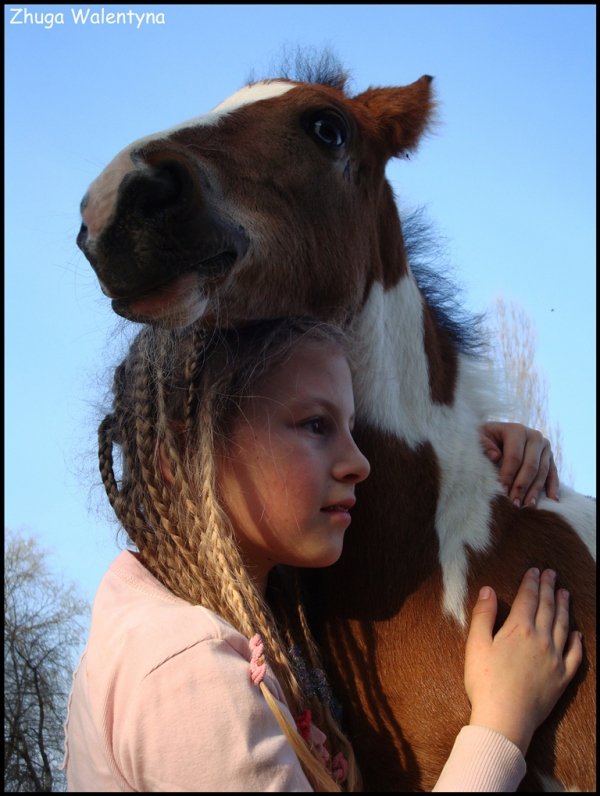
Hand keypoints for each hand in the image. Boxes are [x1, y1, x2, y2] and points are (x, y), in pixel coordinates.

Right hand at [464, 568, 581, 756]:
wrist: (505, 719)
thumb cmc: (485, 681)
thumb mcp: (476, 645)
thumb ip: (483, 615)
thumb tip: (489, 590)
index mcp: (519, 629)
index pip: (528, 598)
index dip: (531, 582)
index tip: (534, 570)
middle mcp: (541, 639)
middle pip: (547, 607)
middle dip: (549, 588)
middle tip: (551, 573)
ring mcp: (554, 659)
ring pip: (562, 626)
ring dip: (563, 607)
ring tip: (564, 593)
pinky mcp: (562, 678)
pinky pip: (574, 655)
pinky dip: (577, 641)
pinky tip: (578, 634)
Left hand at [479, 422, 558, 506]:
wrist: (496, 433)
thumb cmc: (485, 438)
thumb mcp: (479, 438)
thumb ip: (484, 445)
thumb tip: (496, 456)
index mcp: (516, 430)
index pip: (514, 457)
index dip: (508, 475)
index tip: (502, 491)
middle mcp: (534, 436)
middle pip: (531, 466)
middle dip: (522, 486)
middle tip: (515, 503)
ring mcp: (544, 447)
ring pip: (542, 472)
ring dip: (535, 490)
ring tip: (528, 505)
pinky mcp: (550, 456)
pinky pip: (553, 473)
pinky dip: (553, 487)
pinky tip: (552, 500)